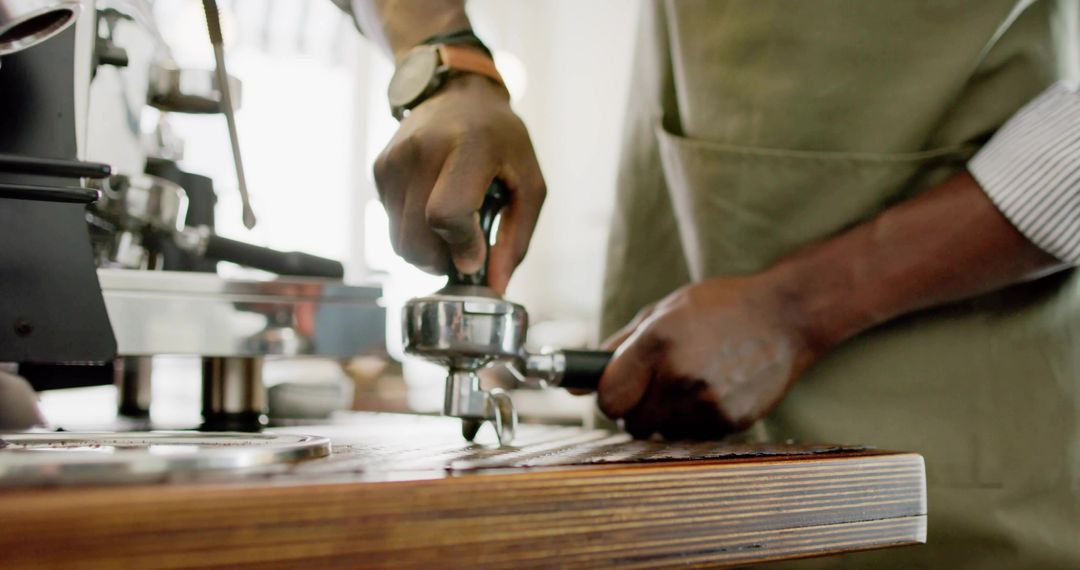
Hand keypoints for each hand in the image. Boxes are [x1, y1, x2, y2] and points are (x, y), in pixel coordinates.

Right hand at [373, 74, 545, 291]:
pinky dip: (414, 230)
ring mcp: (395, 158)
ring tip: (452, 229)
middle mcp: (423, 150)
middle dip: (441, 260)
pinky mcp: (380, 168)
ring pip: (399, 240)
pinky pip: (391, 224)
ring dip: (426, 250)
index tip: (475, 257)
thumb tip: (495, 286)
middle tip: (464, 251)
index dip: (460, 247)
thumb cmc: (500, 139)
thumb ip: (516, 237)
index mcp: (469, 147)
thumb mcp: (528, 183)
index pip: (447, 214)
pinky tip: (433, 207)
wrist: (458, 93)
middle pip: (416, 238)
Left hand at [597, 273, 822, 439]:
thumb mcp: (662, 312)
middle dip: (635, 409)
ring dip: (665, 418)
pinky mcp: (731, 420)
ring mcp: (708, 401)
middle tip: (654, 387)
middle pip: (632, 422)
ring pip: (661, 433)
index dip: (609, 397)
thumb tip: (573, 384)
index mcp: (658, 342)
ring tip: (687, 386)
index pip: (609, 398)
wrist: (785, 315)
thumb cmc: (718, 307)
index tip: (618, 391)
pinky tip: (710, 393)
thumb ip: (616, 348)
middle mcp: (681, 374)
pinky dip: (694, 422)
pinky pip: (693, 436)